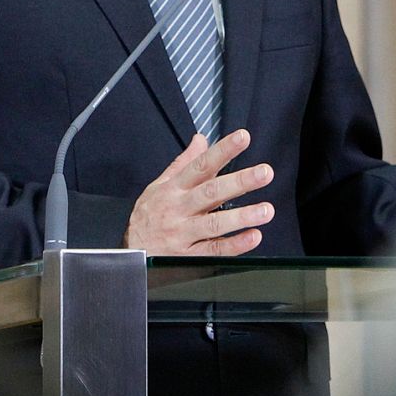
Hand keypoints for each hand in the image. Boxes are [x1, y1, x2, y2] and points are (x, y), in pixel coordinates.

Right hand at [124, 129, 275, 255]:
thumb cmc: (147, 216)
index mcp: (175, 188)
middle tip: (264, 173)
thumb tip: (200, 139)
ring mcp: (183, 234)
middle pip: (211, 193)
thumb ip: (183, 163)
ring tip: (266, 210)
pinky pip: (213, 251)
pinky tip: (253, 237)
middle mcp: (179, 209)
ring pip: (215, 224)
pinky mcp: (187, 257)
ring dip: (242, 216)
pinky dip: (235, 245)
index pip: (200, 165)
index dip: (222, 151)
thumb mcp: (159, 186)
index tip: (243, 138)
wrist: (129, 253)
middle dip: (239, 181)